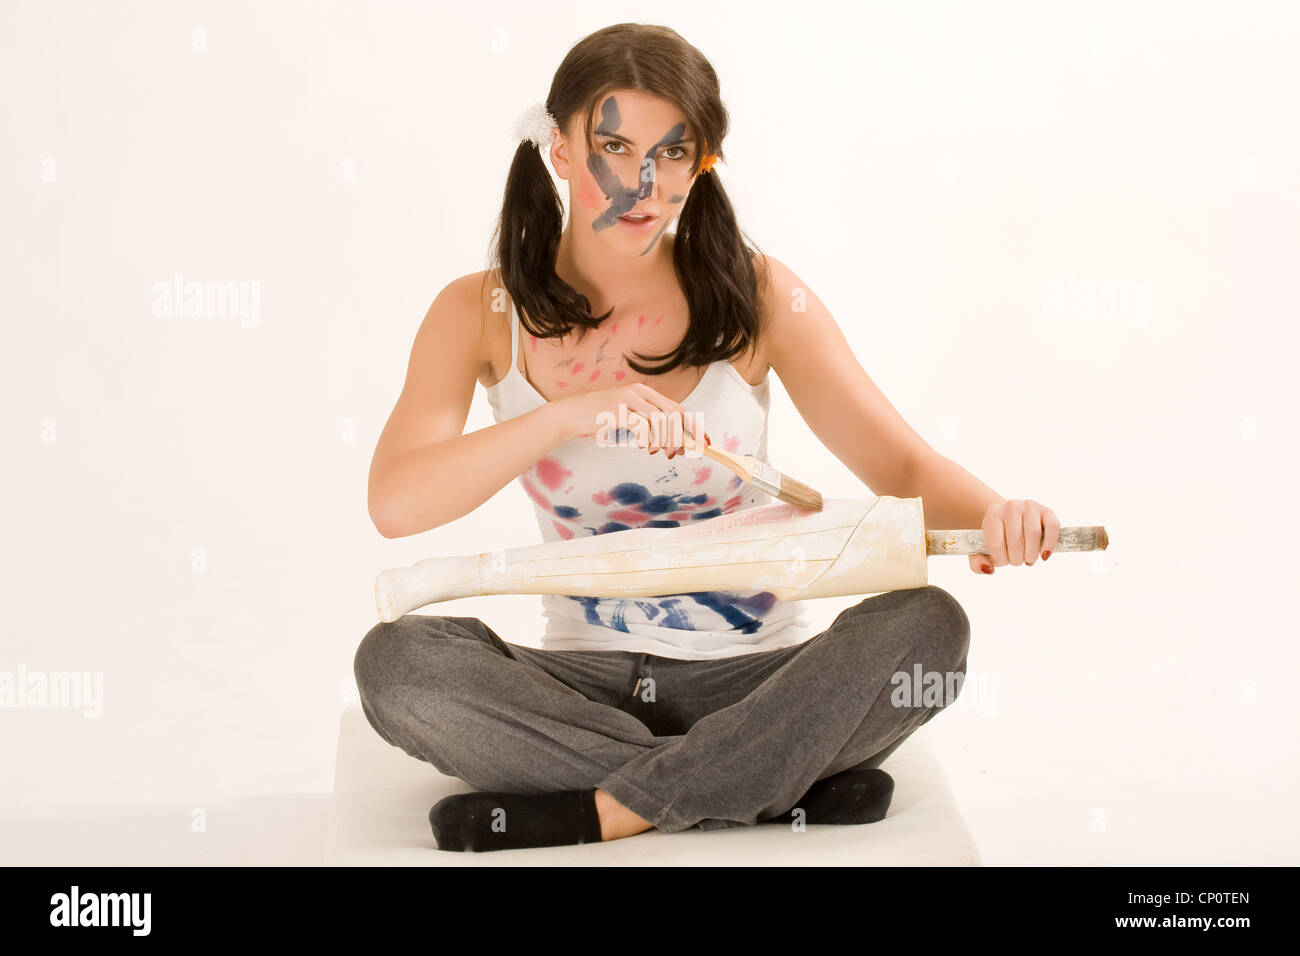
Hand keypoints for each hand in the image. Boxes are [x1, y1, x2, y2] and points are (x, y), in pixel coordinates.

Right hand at [556, 382, 705, 459]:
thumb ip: (649, 426)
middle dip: (684, 436)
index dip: (695, 426)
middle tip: (681, 454)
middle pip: (675, 413)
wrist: (571, 414)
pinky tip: (644, 446)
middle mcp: (639, 392)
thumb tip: (677, 444)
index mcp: (645, 393)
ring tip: (664, 453)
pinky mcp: (617, 411)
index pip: (678, 409)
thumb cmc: (601, 419)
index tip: (704, 443)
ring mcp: (628, 399)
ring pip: (661, 420)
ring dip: (667, 441)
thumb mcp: (629, 418)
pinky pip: (642, 426)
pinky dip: (648, 439)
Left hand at [970, 498, 1059, 574]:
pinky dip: (1049, 544)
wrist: (1009, 520)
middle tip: (1017, 562)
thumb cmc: (996, 537)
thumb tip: (988, 569)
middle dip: (1017, 559)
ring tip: (1028, 559)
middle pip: (1016, 540)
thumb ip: (977, 562)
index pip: (996, 543)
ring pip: (1033, 534)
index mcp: (993, 514)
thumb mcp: (981, 549)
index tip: (1003, 562)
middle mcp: (1011, 506)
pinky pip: (1052, 527)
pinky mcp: (1046, 511)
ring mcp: (1030, 506)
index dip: (1001, 559)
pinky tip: (1044, 555)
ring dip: (1031, 554)